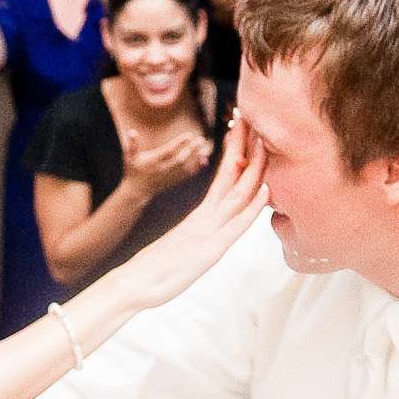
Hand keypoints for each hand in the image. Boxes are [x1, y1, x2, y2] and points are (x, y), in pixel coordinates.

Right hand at [112, 113, 265, 309]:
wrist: (133, 282)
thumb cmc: (155, 269)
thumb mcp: (183, 245)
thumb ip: (197, 234)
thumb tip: (208, 231)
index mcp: (201, 214)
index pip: (224, 175)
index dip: (235, 151)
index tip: (243, 129)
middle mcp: (206, 216)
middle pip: (231, 173)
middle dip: (243, 144)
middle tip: (251, 115)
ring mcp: (208, 230)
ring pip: (238, 191)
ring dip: (254, 166)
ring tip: (265, 139)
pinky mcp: (210, 248)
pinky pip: (236, 224)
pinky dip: (253, 206)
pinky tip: (266, 190)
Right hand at [121, 127, 210, 196]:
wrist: (137, 192)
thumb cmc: (133, 171)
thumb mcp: (129, 157)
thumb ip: (132, 144)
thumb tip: (132, 131)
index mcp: (153, 161)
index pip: (169, 151)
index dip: (179, 143)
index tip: (189, 135)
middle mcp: (163, 169)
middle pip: (180, 159)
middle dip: (192, 150)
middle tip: (201, 139)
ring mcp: (169, 176)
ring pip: (186, 168)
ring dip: (196, 158)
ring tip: (205, 148)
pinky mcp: (173, 181)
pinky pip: (187, 175)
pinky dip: (197, 168)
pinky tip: (204, 160)